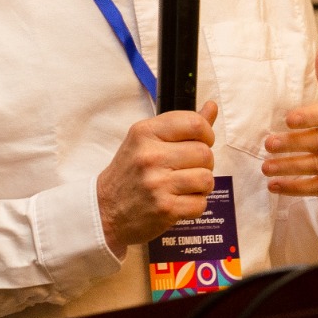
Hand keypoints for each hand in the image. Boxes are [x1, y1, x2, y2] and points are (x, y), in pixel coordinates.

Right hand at [96, 101, 217, 251]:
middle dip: (204, 163)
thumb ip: (181, 125)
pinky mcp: (165, 209)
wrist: (105, 210)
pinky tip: (180, 201)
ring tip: (185, 186)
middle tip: (189, 168)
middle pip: (205, 153)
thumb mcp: (147, 141)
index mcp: (145, 133)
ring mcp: (157, 184)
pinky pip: (201, 203)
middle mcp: (150, 156)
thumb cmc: (130, 172)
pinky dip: (195, 205)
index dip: (206, 133)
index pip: (194, 123)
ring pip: (206, 178)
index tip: (202, 141)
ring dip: (201, 185)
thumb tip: (212, 107)